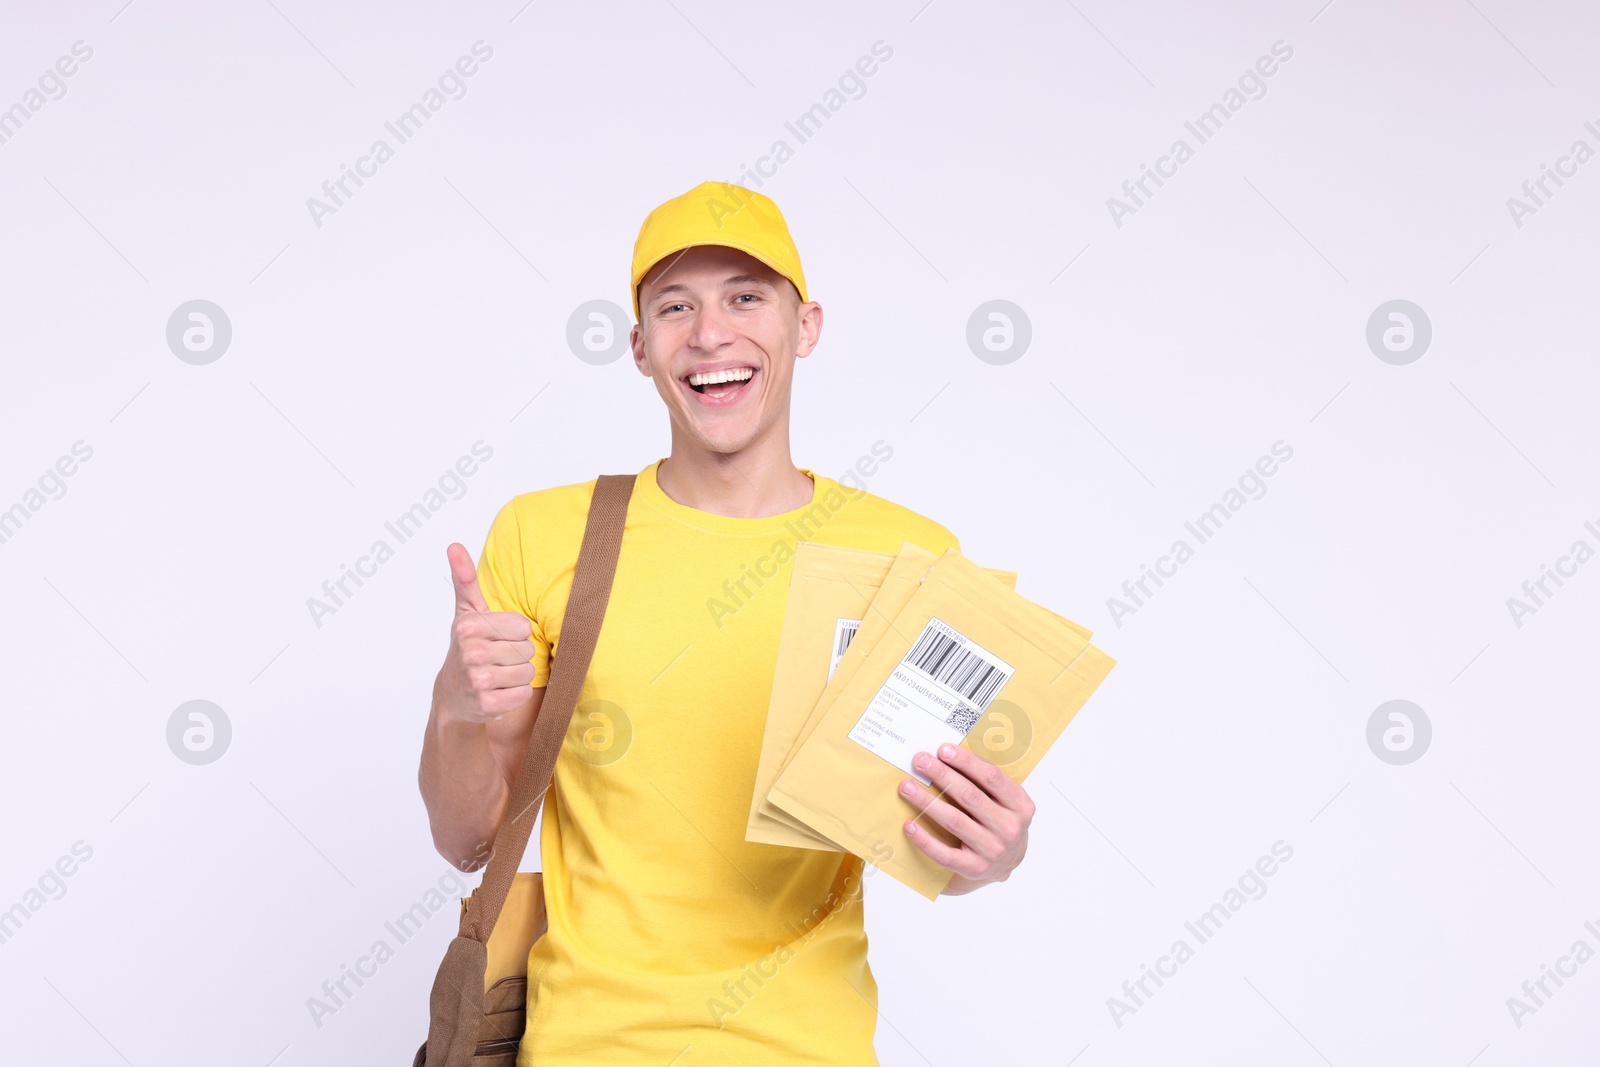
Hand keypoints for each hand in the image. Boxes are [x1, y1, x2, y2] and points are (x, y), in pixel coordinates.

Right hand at [434, 543, 537, 724]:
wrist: (453, 693)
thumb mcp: (466, 611)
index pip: (523, 626)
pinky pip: (523, 694)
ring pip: (528, 672)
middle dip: (516, 655)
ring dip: (517, 675)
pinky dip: (515, 694)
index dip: (514, 633)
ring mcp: (478, 681)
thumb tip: (454, 545)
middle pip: (527, 650)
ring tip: (497, 674)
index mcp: (471, 626)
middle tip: (496, 658)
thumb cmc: (467, 646)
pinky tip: (497, 691)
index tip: (495, 638)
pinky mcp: (488, 705)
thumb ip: (464, 578)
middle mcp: (472, 653)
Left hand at [898, 743, 1034, 894]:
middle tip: (920, 761)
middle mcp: (1009, 829)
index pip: (992, 778)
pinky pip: (944, 853)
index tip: (942, 750)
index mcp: (1020, 806)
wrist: (1005, 865)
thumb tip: (948, 755)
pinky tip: (909, 825)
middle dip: (942, 775)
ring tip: (907, 787)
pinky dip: (925, 839)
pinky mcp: (974, 868)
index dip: (966, 762)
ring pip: (954, 821)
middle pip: (970, 796)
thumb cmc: (999, 822)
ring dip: (927, 802)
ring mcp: (992, 850)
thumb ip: (986, 782)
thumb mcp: (1005, 802)